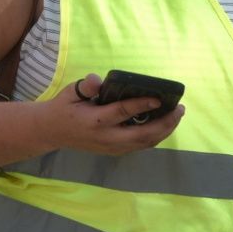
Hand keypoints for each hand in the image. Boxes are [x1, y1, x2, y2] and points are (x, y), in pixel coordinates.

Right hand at [47, 74, 183, 154]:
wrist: (53, 132)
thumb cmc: (64, 108)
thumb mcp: (69, 93)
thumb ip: (84, 87)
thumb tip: (97, 80)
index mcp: (94, 121)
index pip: (122, 113)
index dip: (141, 105)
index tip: (157, 98)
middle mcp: (106, 138)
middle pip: (142, 134)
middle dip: (164, 123)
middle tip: (179, 109)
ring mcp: (112, 147)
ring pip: (145, 143)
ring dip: (164, 131)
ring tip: (177, 116)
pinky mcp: (115, 151)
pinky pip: (141, 146)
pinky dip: (156, 136)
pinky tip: (165, 125)